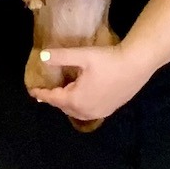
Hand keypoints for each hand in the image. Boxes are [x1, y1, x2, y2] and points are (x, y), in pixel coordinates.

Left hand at [29, 43, 150, 123]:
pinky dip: (80, 106)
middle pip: (64, 107)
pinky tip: (82, 97)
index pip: (53, 98)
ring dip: (68, 104)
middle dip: (55, 99)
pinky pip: (88, 111)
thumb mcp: (82, 56)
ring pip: (76, 111)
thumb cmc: (108, 60)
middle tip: (48, 90)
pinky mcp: (110, 109)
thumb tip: (42, 56)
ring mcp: (99, 112)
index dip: (42, 93)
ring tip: (63, 94)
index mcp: (76, 100)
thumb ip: (61, 57)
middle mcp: (86, 110)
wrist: (137, 64)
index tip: (32, 90)